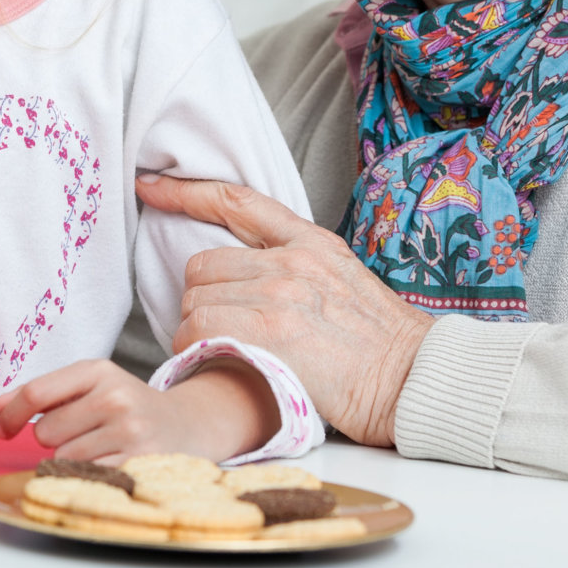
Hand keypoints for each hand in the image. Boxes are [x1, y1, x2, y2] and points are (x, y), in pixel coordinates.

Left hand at [0, 358, 277, 463]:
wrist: (186, 425)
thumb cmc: (125, 406)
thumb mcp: (87, 387)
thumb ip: (38, 395)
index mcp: (99, 370)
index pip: (37, 393)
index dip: (10, 414)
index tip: (1, 427)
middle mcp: (116, 397)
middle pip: (46, 431)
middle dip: (53, 438)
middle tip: (82, 433)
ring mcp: (130, 432)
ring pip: (64, 458)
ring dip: (71, 460)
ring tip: (99, 448)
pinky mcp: (138, 463)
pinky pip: (86, 477)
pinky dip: (88, 475)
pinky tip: (107, 462)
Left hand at [137, 173, 433, 448]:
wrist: (417, 381)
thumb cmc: (383, 347)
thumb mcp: (346, 282)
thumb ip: (299, 267)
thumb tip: (249, 276)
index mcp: (311, 242)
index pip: (237, 202)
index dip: (185, 191)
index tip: (150, 186)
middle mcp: (292, 260)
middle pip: (201, 266)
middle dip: (202, 300)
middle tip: (223, 332)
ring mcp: (280, 294)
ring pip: (195, 302)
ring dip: (199, 332)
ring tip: (230, 354)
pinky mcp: (270, 331)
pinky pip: (201, 333)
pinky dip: (199, 351)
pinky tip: (224, 365)